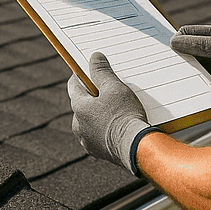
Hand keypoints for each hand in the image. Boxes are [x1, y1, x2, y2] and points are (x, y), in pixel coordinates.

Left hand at [67, 52, 154, 175]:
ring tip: (119, 109)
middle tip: (111, 90)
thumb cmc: (125, 115)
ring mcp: (87, 140)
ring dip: (100, 113)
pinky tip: (120, 125)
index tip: (91, 69)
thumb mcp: (114, 87)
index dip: (82, 74)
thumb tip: (94, 57)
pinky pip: (99, 135)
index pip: (74, 85)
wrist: (136, 148)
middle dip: (94, 96)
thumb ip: (102, 71)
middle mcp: (78, 125)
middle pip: (83, 104)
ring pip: (91, 120)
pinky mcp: (98, 152)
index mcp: (79, 107)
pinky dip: (106, 128)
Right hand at [169, 24, 210, 103]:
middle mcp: (205, 49)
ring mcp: (202, 65)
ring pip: (181, 64)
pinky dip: (182, 81)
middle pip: (181, 48)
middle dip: (175, 56)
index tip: (169, 50)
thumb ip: (200, 44)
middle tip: (169, 65)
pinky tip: (183, 85)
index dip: (176, 40)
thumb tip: (173, 41)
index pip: (185, 33)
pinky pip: (185, 79)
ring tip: (178, 77)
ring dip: (179, 70)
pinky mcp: (201, 81)